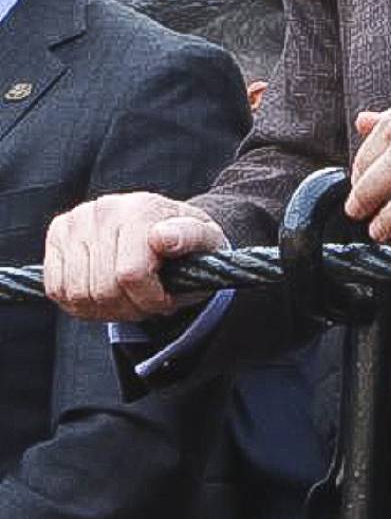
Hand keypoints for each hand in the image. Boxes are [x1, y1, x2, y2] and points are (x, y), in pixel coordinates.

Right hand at [43, 191, 228, 321]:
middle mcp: (104, 208)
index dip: (150, 299)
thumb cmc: (188, 243)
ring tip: (128, 298)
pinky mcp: (57, 233)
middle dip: (130, 308)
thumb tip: (163, 238)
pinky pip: (56, 288)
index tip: (167, 300)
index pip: (130, 274)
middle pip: (103, 289)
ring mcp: (76, 220)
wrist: (164, 227)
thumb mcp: (206, 241)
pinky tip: (104, 295)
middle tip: (147, 303)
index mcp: (142, 208)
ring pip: (77, 294)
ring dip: (105, 310)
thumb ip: (191, 238)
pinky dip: (80, 304)